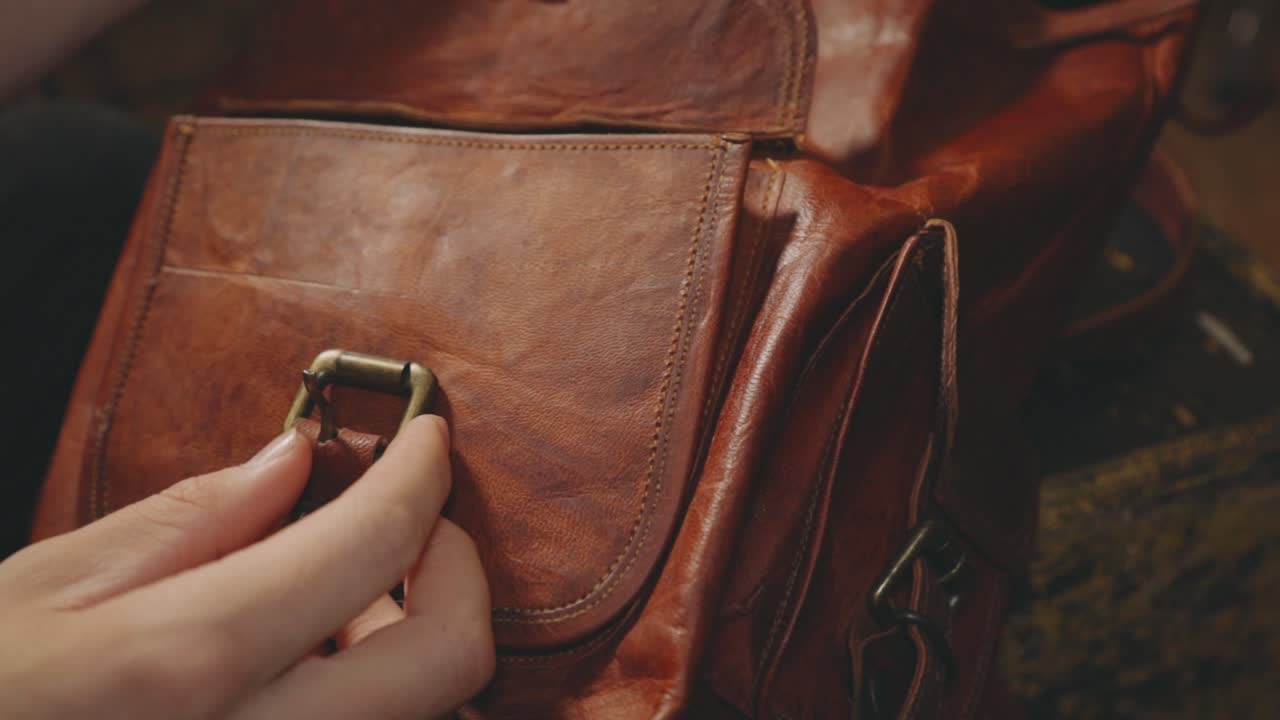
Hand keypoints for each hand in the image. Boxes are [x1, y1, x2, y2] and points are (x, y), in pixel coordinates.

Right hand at [0, 415, 493, 719]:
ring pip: (428, 717)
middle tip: (412, 526)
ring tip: (352, 603)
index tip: (427, 441)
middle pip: (448, 659)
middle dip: (458, 573)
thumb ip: (190, 520)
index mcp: (188, 661)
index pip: (370, 545)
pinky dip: (385, 697)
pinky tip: (319, 666)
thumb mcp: (46, 590)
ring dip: (422, 645)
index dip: (418, 476)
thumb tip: (293, 462)